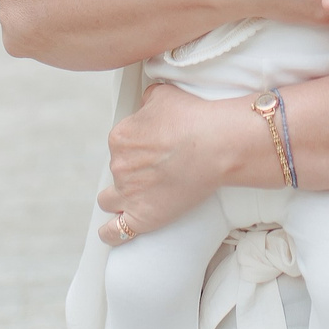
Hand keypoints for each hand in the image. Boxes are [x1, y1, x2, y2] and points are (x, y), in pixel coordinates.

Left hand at [96, 83, 247, 245]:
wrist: (218, 145)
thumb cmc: (195, 118)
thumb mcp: (163, 95)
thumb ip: (146, 101)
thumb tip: (144, 105)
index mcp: (120, 136)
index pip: (120, 144)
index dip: (137, 147)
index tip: (154, 149)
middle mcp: (118, 164)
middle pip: (118, 170)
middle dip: (134, 169)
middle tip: (159, 169)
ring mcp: (128, 193)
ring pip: (110, 200)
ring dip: (119, 198)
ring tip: (138, 197)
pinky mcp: (141, 217)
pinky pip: (114, 231)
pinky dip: (111, 233)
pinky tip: (112, 232)